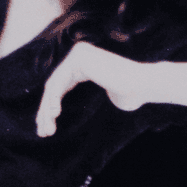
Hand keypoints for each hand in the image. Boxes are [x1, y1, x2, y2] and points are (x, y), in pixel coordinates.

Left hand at [35, 42, 149, 137]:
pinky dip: (53, 99)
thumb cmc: (131, 94)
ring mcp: (78, 54)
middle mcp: (78, 55)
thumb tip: (73, 111)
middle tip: (43, 132)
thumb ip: (88, 99)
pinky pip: (59, 81)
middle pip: (54, 87)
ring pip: (53, 86)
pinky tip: (54, 114)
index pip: (60, 87)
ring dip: (46, 110)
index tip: (46, 129)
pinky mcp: (78, 58)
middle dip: (45, 111)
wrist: (143, 85)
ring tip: (47, 129)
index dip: (50, 108)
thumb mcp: (105, 97)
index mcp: (84, 64)